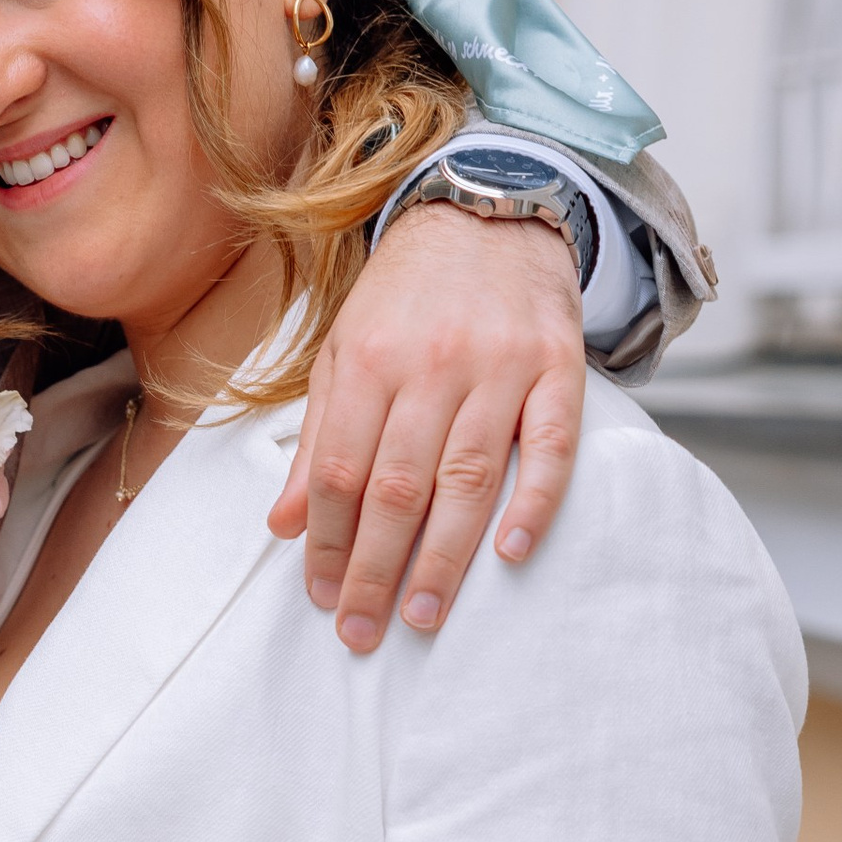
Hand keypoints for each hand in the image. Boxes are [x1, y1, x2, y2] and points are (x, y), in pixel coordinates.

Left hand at [269, 204, 583, 647]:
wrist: (491, 210)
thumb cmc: (408, 295)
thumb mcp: (343, 352)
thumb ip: (318, 438)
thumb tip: (282, 525)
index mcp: (368, 361)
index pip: (339, 472)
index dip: (327, 543)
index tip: (323, 597)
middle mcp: (431, 365)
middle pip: (397, 487)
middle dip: (375, 570)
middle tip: (363, 631)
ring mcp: (499, 367)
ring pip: (467, 479)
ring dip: (442, 557)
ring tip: (422, 616)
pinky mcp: (559, 367)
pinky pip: (550, 445)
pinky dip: (533, 503)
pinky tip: (511, 554)